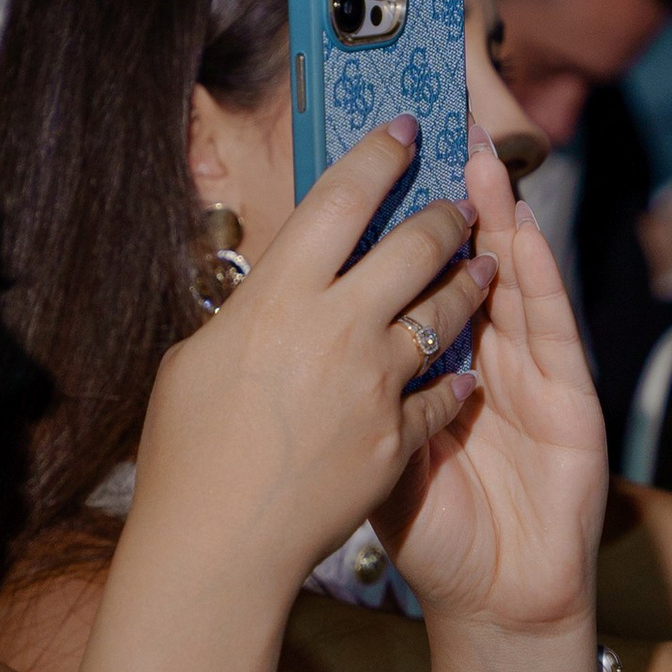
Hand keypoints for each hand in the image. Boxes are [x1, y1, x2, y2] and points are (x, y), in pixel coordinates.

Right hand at [132, 116, 492, 603]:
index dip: (378, 154)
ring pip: (446, 312)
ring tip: (484, 267)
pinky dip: (454, 378)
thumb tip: (273, 289)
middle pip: (414, 244)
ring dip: (470, 283)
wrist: (219, 544)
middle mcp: (337, 327)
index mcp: (279, 296)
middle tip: (460, 202)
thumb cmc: (187, 450)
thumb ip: (250, 316)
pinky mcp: (399, 437)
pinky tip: (466, 370)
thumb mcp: (198, 358)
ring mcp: (376, 383)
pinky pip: (442, 393)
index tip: (404, 128)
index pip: (342, 198)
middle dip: (446, 214)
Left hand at [379, 129, 606, 643]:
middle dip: (442, 200)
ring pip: (510, 282)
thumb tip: (280, 338)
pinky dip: (539, 278)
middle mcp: (480, 357)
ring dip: (497, 220)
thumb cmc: (436, 534)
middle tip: (425, 131)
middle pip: (458, 265)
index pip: (406, 281)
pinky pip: (551, 329)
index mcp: (425, 367)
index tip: (363, 166)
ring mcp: (528, 374)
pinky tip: (524, 235)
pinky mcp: (571, 399)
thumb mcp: (372, 457)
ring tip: (477, 159)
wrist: (497, 602)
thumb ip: (348, 395)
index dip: (390, 226)